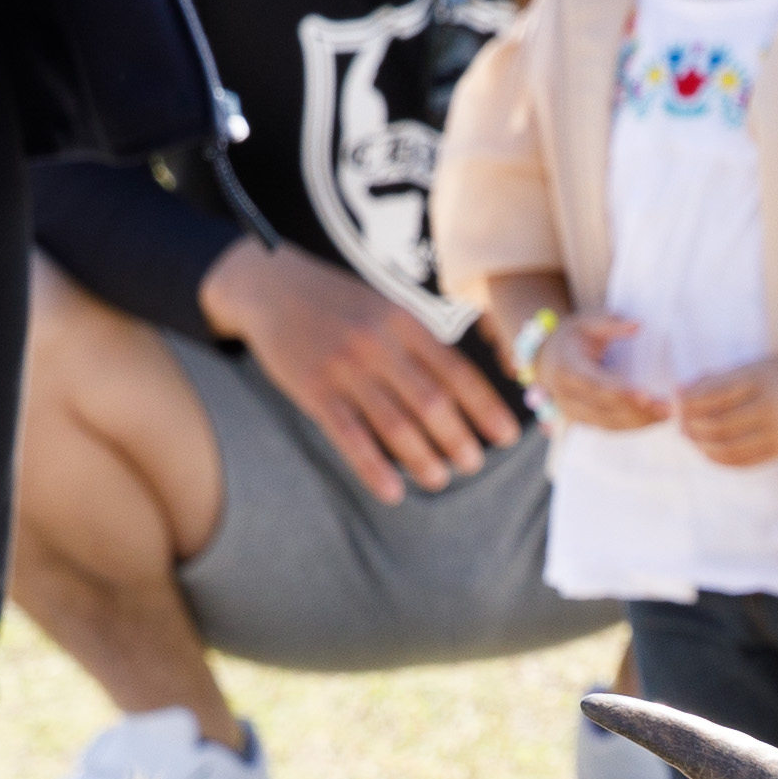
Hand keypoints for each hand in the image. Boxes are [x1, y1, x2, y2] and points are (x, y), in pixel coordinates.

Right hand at [200, 240, 517, 489]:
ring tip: (440, 479)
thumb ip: (420, 343)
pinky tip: (392, 492)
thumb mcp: (384, 308)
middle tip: (473, 464)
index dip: (486, 408)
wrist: (269, 286)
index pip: (456, 372)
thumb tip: (463, 392)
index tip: (508, 437)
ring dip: (423, 459)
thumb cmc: (338, 304)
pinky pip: (350, 437)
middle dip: (458, 439)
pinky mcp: (313, 390)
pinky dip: (374, 468)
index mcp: (404, 323)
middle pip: (431, 403)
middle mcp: (378, 344)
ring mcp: (345, 368)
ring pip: (394, 425)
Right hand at [525, 310, 678, 431]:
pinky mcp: (582, 421)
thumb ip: (610, 323)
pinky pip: (608, 428)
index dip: (620, 392)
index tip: (646, 395)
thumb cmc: (572, 337)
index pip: (596, 385)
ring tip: (666, 415)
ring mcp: (572, 412)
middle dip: (638, 411)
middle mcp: (566, 396)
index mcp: (567, 368)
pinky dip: (632, 426)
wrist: (546, 358)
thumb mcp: (586, 321)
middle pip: (605, 410)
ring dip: (639, 422)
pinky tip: (653, 419)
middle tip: (668, 408)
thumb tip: (637, 326)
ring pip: (608, 424)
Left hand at [675, 349, 777, 468]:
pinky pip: (742, 461)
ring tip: (690, 438)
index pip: (715, 394)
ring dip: (702, 445)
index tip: (675, 402)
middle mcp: (770, 408)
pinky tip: (707, 450)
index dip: (690, 401)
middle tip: (678, 424)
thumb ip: (715, 379)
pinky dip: (718, 458)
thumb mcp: (749, 368)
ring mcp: (777, 432)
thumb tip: (678, 393)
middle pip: (718, 424)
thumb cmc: (776, 376)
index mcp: (760, 380)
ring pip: (727, 447)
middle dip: (692, 426)